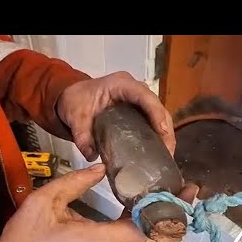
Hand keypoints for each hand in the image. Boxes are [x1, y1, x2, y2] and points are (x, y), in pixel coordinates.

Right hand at [0, 164, 197, 241]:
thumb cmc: (28, 236)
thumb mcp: (47, 201)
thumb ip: (78, 182)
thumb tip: (104, 166)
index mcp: (105, 241)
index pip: (151, 226)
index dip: (174, 209)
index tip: (189, 189)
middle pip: (159, 234)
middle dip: (177, 211)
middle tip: (188, 187)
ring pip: (152, 238)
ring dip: (166, 217)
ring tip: (176, 191)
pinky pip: (139, 239)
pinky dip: (151, 223)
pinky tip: (153, 203)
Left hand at [56, 71, 175, 161]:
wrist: (73, 96)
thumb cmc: (77, 100)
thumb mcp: (75, 117)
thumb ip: (81, 136)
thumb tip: (92, 155)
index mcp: (121, 85)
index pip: (144, 97)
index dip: (157, 113)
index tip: (163, 133)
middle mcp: (136, 90)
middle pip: (158, 108)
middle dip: (166, 131)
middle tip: (168, 153)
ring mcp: (141, 100)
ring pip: (161, 115)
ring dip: (166, 136)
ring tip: (167, 156)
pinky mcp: (142, 111)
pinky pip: (155, 122)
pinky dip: (160, 137)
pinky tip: (160, 153)